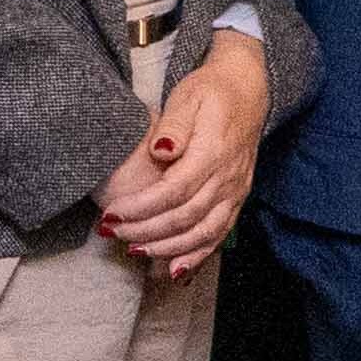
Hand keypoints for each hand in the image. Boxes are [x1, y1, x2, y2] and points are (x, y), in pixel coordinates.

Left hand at [101, 37, 272, 273]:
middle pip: (186, 217)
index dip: (141, 208)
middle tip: (114, 233)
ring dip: (169, 248)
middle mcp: (227, 177)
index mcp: (213, 152)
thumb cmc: (211, 92)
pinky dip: (199, 256)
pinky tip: (176, 270)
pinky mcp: (237, 198)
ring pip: (204, 232)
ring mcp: (235, 191)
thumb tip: (162, 151)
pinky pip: (220, 234)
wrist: (248, 90)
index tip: (112, 214)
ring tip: (136, 252)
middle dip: (146, 231)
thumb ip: (174, 125)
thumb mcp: (188, 96)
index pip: (174, 191)